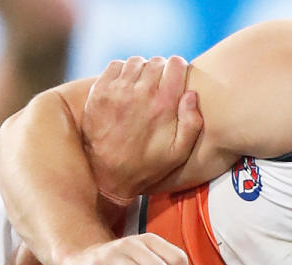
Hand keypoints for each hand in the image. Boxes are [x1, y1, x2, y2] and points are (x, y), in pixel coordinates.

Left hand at [82, 55, 202, 201]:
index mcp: (163, 104)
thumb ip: (192, 124)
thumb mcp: (179, 153)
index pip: (176, 64)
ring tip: (143, 85)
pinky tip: (126, 86)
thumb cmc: (147, 166)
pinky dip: (123, 71)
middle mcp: (140, 92)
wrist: (108, 175)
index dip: (179, 68)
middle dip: (162, 69)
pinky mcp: (99, 91)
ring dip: (142, 70)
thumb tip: (192, 95)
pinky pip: (115, 66)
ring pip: (136, 62)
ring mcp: (117, 90)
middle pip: (156, 62)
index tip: (177, 76)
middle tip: (160, 83)